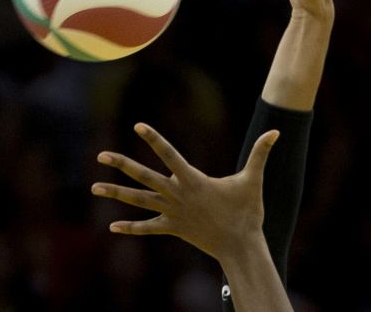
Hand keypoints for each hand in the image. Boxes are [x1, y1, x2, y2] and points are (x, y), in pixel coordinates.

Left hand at [92, 123, 278, 261]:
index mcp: (192, 180)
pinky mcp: (173, 228)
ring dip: (116, 194)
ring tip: (94, 188)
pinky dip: (131, 227)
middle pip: (143, 177)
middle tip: (101, 155)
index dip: (154, 139)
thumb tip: (276, 131)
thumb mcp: (253, 179)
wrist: (240, 245)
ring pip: (139, 201)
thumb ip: (261, 154)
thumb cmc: (247, 212)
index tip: (138, 126)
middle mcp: (177, 194)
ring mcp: (172, 212)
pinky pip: (148, 228)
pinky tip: (113, 227)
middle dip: (121, 165)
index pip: (169, 154)